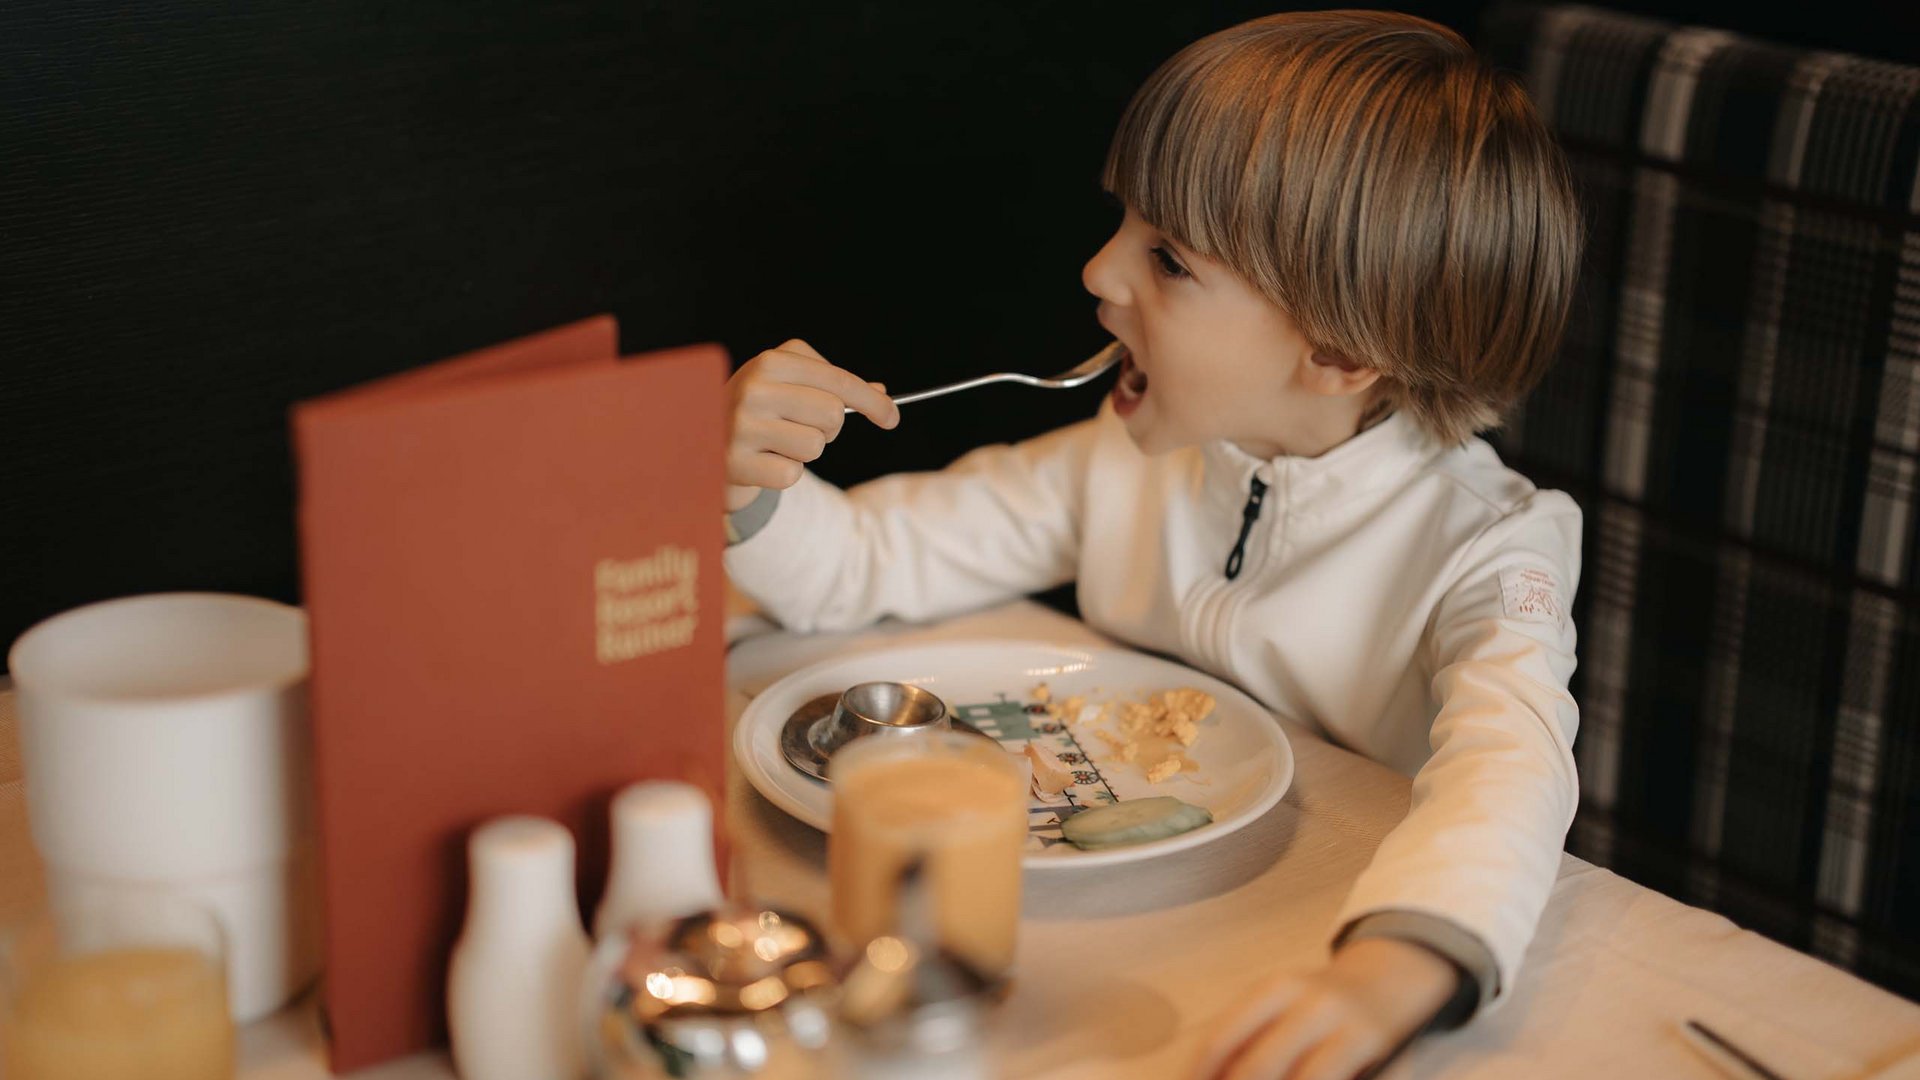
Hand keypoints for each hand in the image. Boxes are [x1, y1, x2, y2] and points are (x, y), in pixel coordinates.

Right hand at [724, 339, 898, 511]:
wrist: (700, 443)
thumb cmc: (757, 412)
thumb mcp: (790, 387)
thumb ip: (833, 387)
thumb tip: (882, 393)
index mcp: (770, 362)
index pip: (837, 381)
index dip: (871, 402)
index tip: (892, 418)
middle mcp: (753, 388)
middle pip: (831, 414)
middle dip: (829, 428)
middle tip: (805, 428)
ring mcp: (741, 425)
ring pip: (814, 446)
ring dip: (804, 452)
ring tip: (777, 444)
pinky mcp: (734, 462)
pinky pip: (792, 475)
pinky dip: (784, 474)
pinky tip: (762, 462)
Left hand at [1193, 937, 1458, 1079]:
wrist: (1391, 976)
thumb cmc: (1318, 1003)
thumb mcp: (1280, 1004)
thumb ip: (1246, 1037)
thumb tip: (1207, 1078)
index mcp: (1274, 989)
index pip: (1222, 1038)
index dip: (1201, 1073)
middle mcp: (1309, 1003)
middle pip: (1259, 1066)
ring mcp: (1346, 1025)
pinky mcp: (1376, 1047)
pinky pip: (1348, 1079)